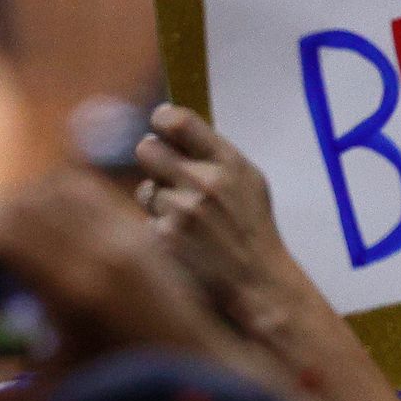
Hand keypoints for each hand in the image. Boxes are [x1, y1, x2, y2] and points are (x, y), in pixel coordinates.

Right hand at [0, 169, 252, 370]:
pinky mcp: (141, 232)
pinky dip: (60, 194)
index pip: (4, 234)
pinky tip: (45, 214)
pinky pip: (92, 194)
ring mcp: (126, 238)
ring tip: (6, 223)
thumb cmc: (131, 381)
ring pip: (58, 191)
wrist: (201, 360)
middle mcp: (101, 254)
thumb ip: (17, 396)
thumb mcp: (70, 385)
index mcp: (73, 290)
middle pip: (26, 205)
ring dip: (25, 200)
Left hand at [135, 105, 302, 328]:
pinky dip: (160, 227)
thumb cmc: (252, 228)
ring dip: (158, 198)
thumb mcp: (249, 181)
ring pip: (144, 187)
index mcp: (228, 162)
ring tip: (184, 216)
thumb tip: (174, 125)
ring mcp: (182, 210)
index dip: (163, 121)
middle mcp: (204, 182)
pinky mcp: (164, 237)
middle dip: (154, 160)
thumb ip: (215, 154)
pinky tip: (183, 238)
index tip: (164, 129)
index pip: (177, 120)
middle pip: (147, 148)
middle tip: (168, 174)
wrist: (256, 280)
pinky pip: (146, 219)